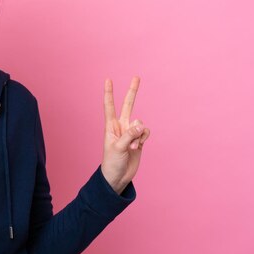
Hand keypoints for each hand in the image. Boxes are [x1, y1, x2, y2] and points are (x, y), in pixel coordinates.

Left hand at [101, 77, 150, 193]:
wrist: (118, 177)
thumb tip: (141, 125)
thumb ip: (130, 135)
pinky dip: (144, 138)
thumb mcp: (119, 148)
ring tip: (131, 147)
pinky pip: (146, 132)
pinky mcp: (139, 140)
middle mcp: (121, 126)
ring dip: (138, 135)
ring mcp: (130, 133)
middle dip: (132, 92)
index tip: (108, 79)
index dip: (109, 93)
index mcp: (110, 126)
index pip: (109, 106)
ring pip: (140, 124)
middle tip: (137, 77)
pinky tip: (138, 147)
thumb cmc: (112, 163)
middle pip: (128, 105)